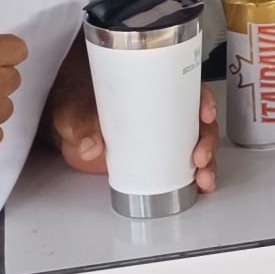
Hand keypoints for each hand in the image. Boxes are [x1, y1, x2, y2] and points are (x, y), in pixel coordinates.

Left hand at [50, 77, 219, 194]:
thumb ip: (81, 124)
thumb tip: (90, 145)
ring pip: (196, 144)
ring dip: (206, 162)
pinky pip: (184, 164)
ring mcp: (161, 135)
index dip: (203, 99)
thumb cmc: (74, 107)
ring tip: (202, 178)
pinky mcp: (156, 157)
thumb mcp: (75, 110)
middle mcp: (162, 110)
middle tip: (199, 156)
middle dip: (207, 140)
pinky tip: (200, 185)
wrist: (67, 130)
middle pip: (198, 121)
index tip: (204, 114)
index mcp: (150, 87)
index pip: (187, 88)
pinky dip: (196, 176)